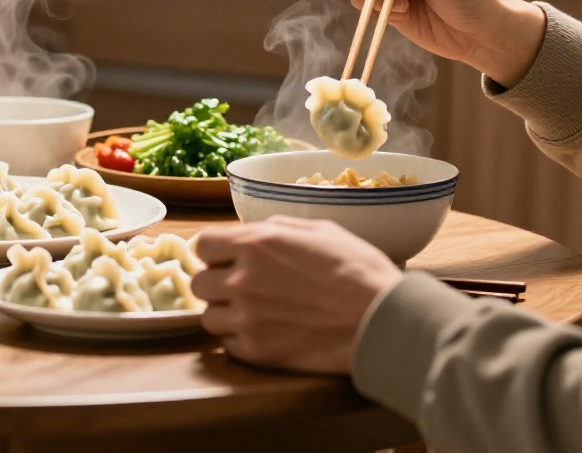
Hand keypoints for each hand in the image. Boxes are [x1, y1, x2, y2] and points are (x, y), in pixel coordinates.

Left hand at [192, 216, 402, 373]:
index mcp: (255, 244)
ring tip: (255, 314)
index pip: (202, 244)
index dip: (215, 252)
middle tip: (242, 289)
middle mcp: (242, 279)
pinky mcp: (257, 352)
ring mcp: (247, 318)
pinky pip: (228, 345)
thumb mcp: (320, 230)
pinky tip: (266, 333)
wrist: (382, 320)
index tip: (227, 259)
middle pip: (200, 283)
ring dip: (226, 314)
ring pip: (209, 317)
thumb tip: (253, 233)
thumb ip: (276, 229)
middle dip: (217, 284)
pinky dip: (241, 340)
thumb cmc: (358, 271)